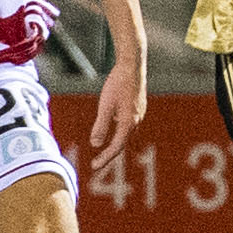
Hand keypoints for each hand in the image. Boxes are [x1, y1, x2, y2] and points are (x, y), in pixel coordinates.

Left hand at [88, 41, 147, 169]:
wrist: (132, 65)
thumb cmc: (118, 84)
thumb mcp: (105, 106)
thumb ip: (101, 125)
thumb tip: (96, 144)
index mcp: (128, 122)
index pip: (116, 146)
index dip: (105, 158)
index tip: (94, 167)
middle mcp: (136, 121)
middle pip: (123, 143)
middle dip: (110, 154)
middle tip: (98, 163)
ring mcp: (138, 114)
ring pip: (126, 134)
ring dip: (115, 143)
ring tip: (104, 150)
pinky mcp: (137, 107)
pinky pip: (128, 124)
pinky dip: (120, 131)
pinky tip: (113, 126)